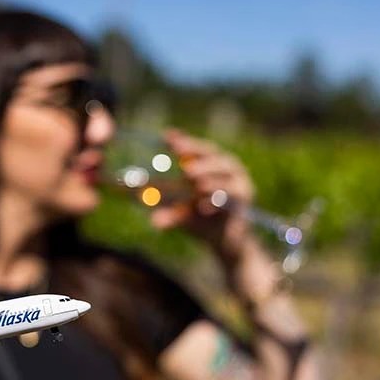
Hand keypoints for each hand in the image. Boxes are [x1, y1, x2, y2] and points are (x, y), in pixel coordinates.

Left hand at [149, 128, 255, 257]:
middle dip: (194, 151)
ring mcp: (239, 182)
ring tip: (189, 175)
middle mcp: (227, 167)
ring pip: (223, 173)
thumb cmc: (199, 220)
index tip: (166, 136)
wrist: (224, 242)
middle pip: (211, 152)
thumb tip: (135, 198)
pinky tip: (202, 206)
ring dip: (206, 173)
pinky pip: (230, 197)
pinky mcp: (244, 201)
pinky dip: (215, 200)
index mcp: (211, 163)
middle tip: (173, 151)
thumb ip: (161, 204)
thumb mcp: (177, 211)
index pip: (195, 147)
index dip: (182, 140)